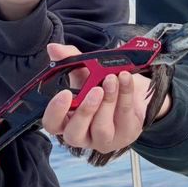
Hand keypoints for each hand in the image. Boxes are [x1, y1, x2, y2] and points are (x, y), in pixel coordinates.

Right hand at [40, 43, 163, 153]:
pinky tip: (125, 79)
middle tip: (96, 89)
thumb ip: (69, 60)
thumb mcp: (86, 72)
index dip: (55, 112)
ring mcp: (104, 138)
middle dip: (85, 110)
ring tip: (112, 79)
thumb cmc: (103, 86)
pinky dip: (125, 94)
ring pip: (102, 128)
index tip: (64, 93)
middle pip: (74, 134)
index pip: (52, 125)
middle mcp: (83, 134)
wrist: (135, 92)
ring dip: (108, 100)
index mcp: (67, 120)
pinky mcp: (126, 134)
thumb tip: (54, 48)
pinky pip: (124, 116)